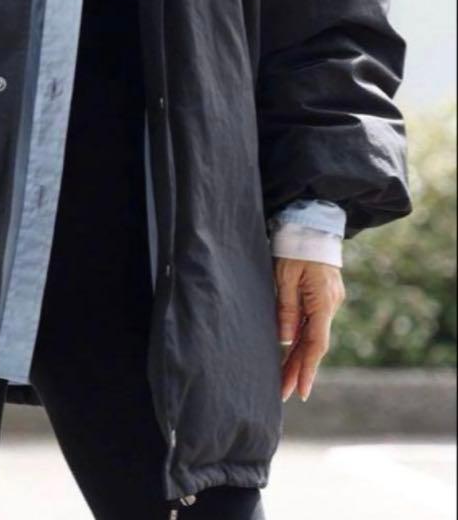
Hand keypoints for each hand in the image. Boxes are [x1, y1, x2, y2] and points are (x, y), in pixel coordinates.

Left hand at [273, 257, 344, 401]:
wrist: (312, 222)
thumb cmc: (294, 245)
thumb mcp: (284, 275)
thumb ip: (286, 307)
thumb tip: (285, 341)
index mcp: (322, 302)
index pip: (316, 344)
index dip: (307, 369)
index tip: (300, 391)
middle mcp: (330, 304)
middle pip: (314, 344)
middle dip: (300, 370)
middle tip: (285, 393)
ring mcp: (329, 300)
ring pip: (314, 335)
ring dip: (300, 357)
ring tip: (285, 378)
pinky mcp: (323, 294)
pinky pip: (313, 323)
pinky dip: (303, 339)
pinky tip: (292, 351)